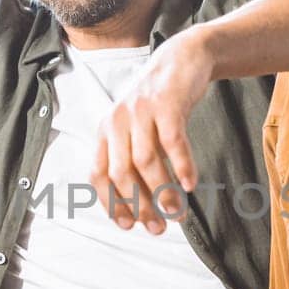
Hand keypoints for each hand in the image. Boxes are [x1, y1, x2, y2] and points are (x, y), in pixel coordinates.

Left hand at [91, 28, 214, 233]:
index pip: (98, 175)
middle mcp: (117, 121)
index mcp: (106, 131)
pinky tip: (190, 185)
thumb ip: (132, 160)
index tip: (129, 226)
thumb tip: (139, 207)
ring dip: (162, 192)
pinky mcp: (166, 104)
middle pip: (122, 173)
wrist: (181, 60)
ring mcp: (141, 111)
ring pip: (147, 161)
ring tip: (177, 214)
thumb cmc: (159, 104)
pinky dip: (181, 166)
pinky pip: (173, 142)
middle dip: (140, 206)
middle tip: (159, 228)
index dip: (112, 203)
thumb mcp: (136, 129)